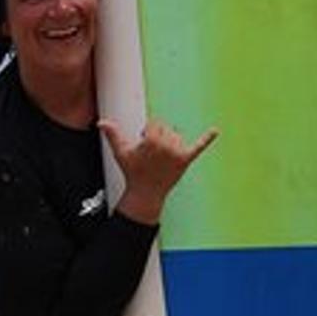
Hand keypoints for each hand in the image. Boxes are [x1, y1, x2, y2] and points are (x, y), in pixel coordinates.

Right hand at [101, 119, 218, 223]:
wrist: (146, 193)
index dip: (147, 132)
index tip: (143, 143)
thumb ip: (113, 134)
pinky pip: (198, 147)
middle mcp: (168, 145)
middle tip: (152, 154)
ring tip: (162, 157)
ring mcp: (178, 153)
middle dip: (159, 137)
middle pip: (167, 128)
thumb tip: (102, 122)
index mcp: (153, 141)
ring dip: (171, 142)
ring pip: (178, 136)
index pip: (155, 123)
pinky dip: (207, 138)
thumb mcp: (121, 152)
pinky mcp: (187, 160)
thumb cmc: (133, 171)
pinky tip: (215, 131)